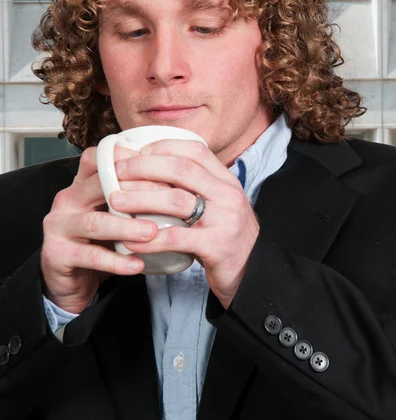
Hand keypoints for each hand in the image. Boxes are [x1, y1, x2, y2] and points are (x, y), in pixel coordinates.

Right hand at [40, 146, 157, 313]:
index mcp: (81, 183)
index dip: (128, 160)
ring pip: (95, 222)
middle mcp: (68, 199)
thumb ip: (132, 196)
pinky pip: (90, 256)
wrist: (69, 278)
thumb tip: (177, 182)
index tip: (161, 169)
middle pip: (99, 185)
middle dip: (136, 191)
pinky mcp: (58, 254)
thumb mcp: (113, 212)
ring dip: (126, 227)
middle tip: (168, 200)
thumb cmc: (99, 240)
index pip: (99, 159)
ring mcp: (59, 226)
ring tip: (152, 232)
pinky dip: (117, 261)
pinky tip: (138, 264)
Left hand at [111, 140, 259, 308]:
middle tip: (117, 173)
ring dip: (140, 199)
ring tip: (116, 202)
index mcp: (226, 179)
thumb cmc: (224, 236)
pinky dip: (149, 239)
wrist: (254, 272)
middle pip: (180, 169)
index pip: (194, 150)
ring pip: (176, 200)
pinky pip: (177, 238)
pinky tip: (129, 242)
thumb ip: (194, 187)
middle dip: (144, 167)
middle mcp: (227, 194)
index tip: (137, 153)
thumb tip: (152, 169)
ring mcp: (224, 219)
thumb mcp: (217, 204)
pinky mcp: (217, 246)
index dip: (162, 147)